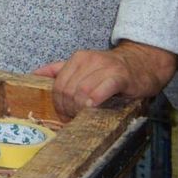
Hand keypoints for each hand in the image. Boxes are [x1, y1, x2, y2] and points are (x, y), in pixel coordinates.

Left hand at [33, 41, 177, 118]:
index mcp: (78, 58)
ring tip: (84, 115)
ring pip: (81, 92)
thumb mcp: (85, 66)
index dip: (58, 103)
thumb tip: (34, 74)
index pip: (58, 85)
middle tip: (74, 118)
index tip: (64, 114)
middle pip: (67, 90)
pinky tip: (95, 108)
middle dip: (68, 108)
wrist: (144, 62)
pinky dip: (94, 102)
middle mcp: (89, 60)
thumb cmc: (113, 69)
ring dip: (80, 109)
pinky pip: (100, 91)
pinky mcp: (119, 77)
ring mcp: (104, 67)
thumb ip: (60, 69)